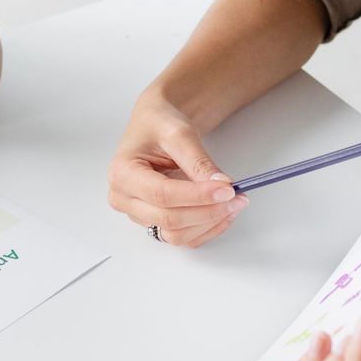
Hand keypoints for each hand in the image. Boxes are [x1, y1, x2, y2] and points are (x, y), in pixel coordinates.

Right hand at [107, 92, 246, 246]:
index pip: (163, 195)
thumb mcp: (180, 134)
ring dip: (208, 223)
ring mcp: (138, 213)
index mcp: (123, 173)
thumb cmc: (160, 124)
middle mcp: (124, 198)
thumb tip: (222, 186)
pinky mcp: (153, 220)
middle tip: (237, 197)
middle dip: (208, 211)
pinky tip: (223, 212)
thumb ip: (199, 162)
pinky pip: (181, 236)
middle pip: (169, 219)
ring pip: (176, 234)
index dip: (198, 196)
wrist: (156, 125)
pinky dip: (205, 228)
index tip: (227, 189)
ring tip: (233, 204)